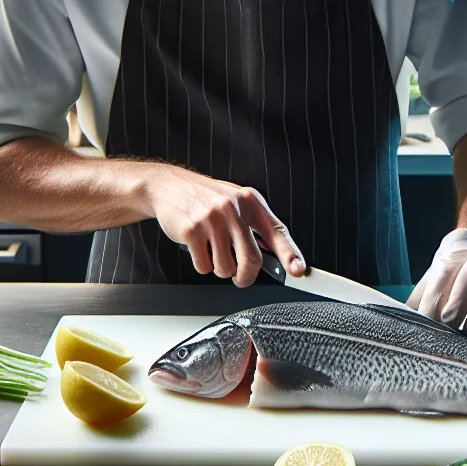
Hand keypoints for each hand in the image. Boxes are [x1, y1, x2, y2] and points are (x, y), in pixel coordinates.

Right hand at [144, 166, 304, 286]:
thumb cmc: (205, 199)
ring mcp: (212, 219)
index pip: (277, 231)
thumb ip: (254, 226)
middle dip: (246, 277)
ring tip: (212, 251)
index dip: (290, 254)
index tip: (298, 270)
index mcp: (250, 201)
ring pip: (225, 267)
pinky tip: (197, 247)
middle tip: (241, 279)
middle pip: (252, 259)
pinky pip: (204, 266)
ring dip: (219, 268)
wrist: (168, 186)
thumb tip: (275, 257)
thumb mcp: (234, 202)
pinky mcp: (192, 230)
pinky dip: (202, 264)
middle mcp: (234, 208)